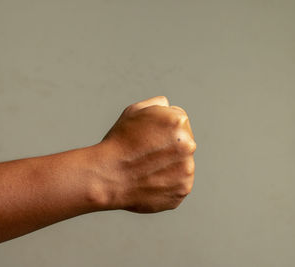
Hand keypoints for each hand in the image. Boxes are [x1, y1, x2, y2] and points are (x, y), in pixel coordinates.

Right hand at [100, 96, 196, 212]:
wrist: (107, 176)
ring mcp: (187, 169)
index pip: (180, 122)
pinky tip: (151, 180)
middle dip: (169, 147)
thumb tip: (169, 107)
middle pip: (184, 143)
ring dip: (170, 166)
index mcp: (178, 121)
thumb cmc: (118, 142)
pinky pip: (179, 183)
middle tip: (147, 154)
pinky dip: (168, 184)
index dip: (162, 129)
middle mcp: (188, 144)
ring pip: (183, 164)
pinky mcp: (183, 189)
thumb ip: (157, 104)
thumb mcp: (134, 111)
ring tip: (147, 168)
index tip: (148, 138)